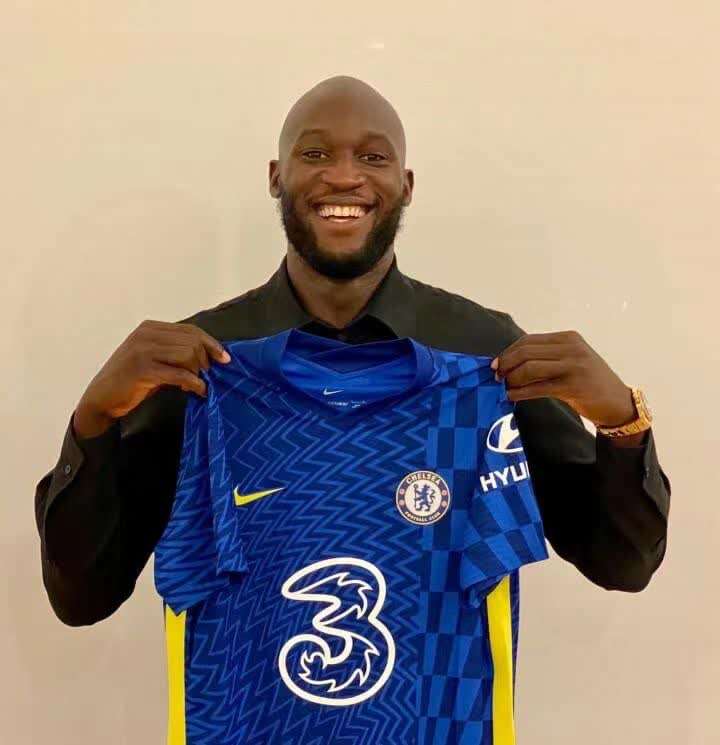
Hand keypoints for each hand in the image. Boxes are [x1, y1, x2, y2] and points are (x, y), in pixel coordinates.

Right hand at [73, 320, 229, 438]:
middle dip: (205, 361)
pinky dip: (194, 383)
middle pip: (192, 341)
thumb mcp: (154, 360)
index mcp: (150, 328)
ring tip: (197, 384)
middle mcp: (146, 334)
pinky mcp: (142, 369)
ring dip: (198, 372)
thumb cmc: (131, 382)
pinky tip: (198, 390)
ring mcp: (142, 350)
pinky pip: (179, 374)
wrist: (101, 400)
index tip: (225, 358)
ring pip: (188, 354)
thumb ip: (175, 353)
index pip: (190, 330)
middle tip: (205, 377)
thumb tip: (209, 357)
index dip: (211, 343)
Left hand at [491, 330, 635, 427]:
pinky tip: (511, 396)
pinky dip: (520, 392)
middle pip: (526, 352)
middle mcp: (571, 348)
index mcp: (568, 338)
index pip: (528, 340)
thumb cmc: (589, 382)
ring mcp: (574, 366)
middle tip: (496, 376)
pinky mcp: (573, 386)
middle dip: (506, 364)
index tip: (496, 364)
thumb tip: (509, 362)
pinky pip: (538, 388)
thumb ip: (546, 357)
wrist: (618, 403)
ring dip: (512, 379)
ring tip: (505, 386)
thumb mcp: (571, 360)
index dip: (508, 352)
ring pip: (530, 368)